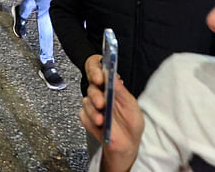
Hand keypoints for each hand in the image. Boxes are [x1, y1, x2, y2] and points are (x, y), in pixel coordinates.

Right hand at [79, 57, 143, 171]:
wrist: (127, 145)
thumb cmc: (131, 124)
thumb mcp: (131, 106)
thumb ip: (121, 91)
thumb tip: (113, 75)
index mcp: (110, 86)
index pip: (97, 69)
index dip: (95, 70)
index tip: (99, 78)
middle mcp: (100, 93)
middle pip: (90, 86)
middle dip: (95, 94)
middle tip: (101, 103)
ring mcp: (92, 105)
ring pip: (86, 101)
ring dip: (93, 110)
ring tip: (102, 120)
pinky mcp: (86, 117)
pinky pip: (83, 114)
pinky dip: (90, 120)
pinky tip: (98, 125)